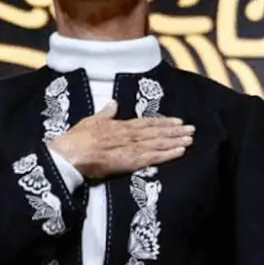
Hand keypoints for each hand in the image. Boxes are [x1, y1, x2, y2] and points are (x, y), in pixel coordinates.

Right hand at [48, 102, 193, 181]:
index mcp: (121, 125)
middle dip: (175, 131)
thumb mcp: (91, 120)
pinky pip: (153, 157)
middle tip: (192, 129)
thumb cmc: (77, 139)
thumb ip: (105, 113)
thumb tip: (113, 103)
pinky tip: (180, 152)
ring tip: (190, 139)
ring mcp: (131, 147)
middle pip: (157, 132)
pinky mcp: (130, 161)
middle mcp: (130, 134)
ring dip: (176, 140)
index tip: (178, 121)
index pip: (147, 123)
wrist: (70, 154)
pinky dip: (168, 154)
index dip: (163, 122)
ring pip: (159, 143)